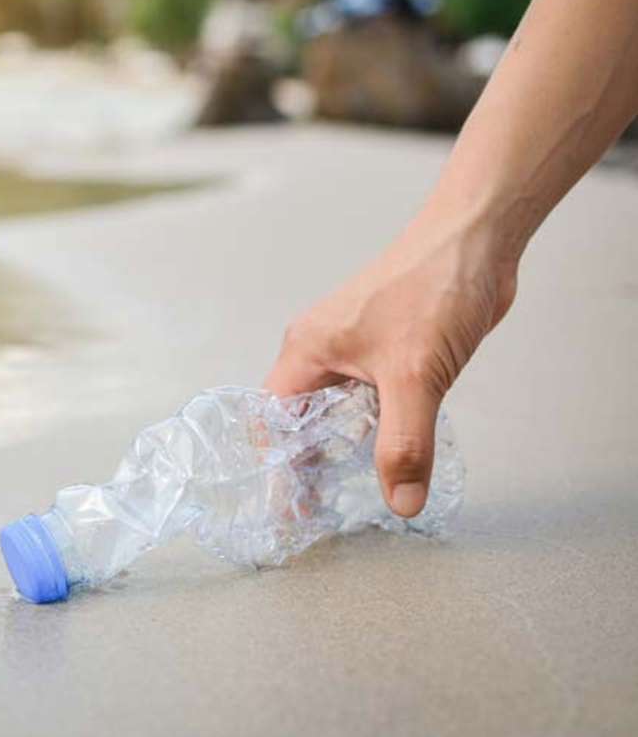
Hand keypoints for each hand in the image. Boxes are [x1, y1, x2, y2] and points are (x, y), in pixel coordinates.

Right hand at [264, 216, 517, 516]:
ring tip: (352, 492)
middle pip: (299, 420)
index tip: (293, 510)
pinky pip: (369, 401)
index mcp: (306, 350)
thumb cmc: (433, 288)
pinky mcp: (388, 350)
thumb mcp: (414, 377)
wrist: (478, 240)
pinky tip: (393, 452)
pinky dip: (376, 429)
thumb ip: (404, 444)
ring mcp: (355, 349)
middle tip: (323, 511)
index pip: (273, 420)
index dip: (279, 467)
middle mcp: (322, 351)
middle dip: (308, 464)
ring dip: (346, 447)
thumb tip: (401, 502)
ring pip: (337, 411)